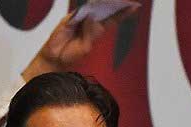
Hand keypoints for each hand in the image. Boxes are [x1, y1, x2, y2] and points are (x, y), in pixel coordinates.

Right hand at [22, 5, 138, 80]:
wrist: (55, 58)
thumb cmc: (71, 55)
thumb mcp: (86, 47)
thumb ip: (90, 33)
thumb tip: (90, 17)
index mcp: (96, 31)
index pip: (112, 19)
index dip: (123, 13)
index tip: (134, 7)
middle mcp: (89, 23)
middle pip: (103, 11)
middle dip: (113, 4)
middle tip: (124, 0)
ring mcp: (79, 19)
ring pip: (92, 8)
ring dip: (100, 4)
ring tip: (110, 1)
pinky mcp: (69, 18)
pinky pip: (78, 11)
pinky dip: (85, 8)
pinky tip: (92, 6)